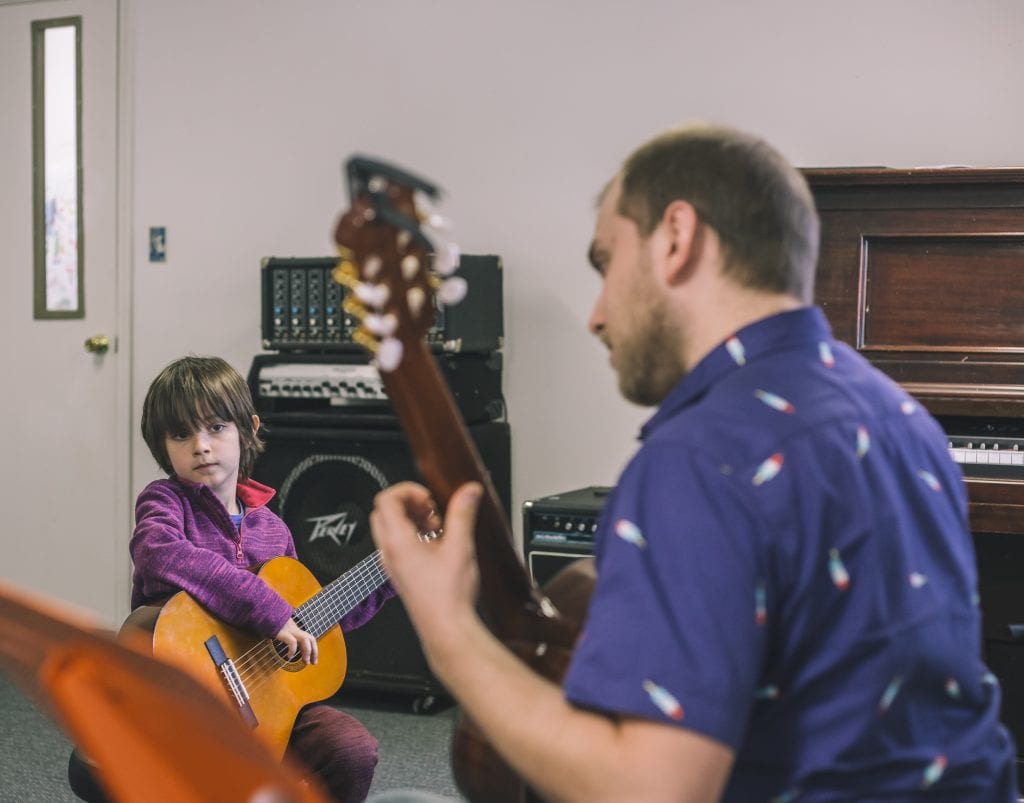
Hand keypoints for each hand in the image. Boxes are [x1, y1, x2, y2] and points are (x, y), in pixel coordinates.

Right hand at [275, 618, 317, 664]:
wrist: (265, 614)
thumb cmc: (272, 624)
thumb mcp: (282, 631)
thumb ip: (288, 637)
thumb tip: (292, 650)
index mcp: (296, 629)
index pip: (309, 638)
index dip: (314, 649)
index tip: (313, 660)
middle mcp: (295, 629)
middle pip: (310, 638)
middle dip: (314, 651)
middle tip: (313, 663)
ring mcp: (290, 630)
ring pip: (304, 639)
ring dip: (307, 651)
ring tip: (305, 661)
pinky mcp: (283, 632)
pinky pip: (292, 642)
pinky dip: (293, 650)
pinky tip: (289, 656)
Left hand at [370, 481, 482, 654]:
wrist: (447, 629)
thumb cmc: (448, 597)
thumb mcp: (461, 546)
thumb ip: (463, 513)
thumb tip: (468, 491)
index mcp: (397, 541)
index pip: (386, 499)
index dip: (408, 490)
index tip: (428, 497)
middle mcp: (389, 553)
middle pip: (385, 512)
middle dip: (409, 504)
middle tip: (431, 509)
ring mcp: (393, 565)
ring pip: (391, 529)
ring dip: (413, 520)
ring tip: (438, 527)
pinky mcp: (401, 574)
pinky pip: (399, 545)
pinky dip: (415, 536)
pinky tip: (438, 544)